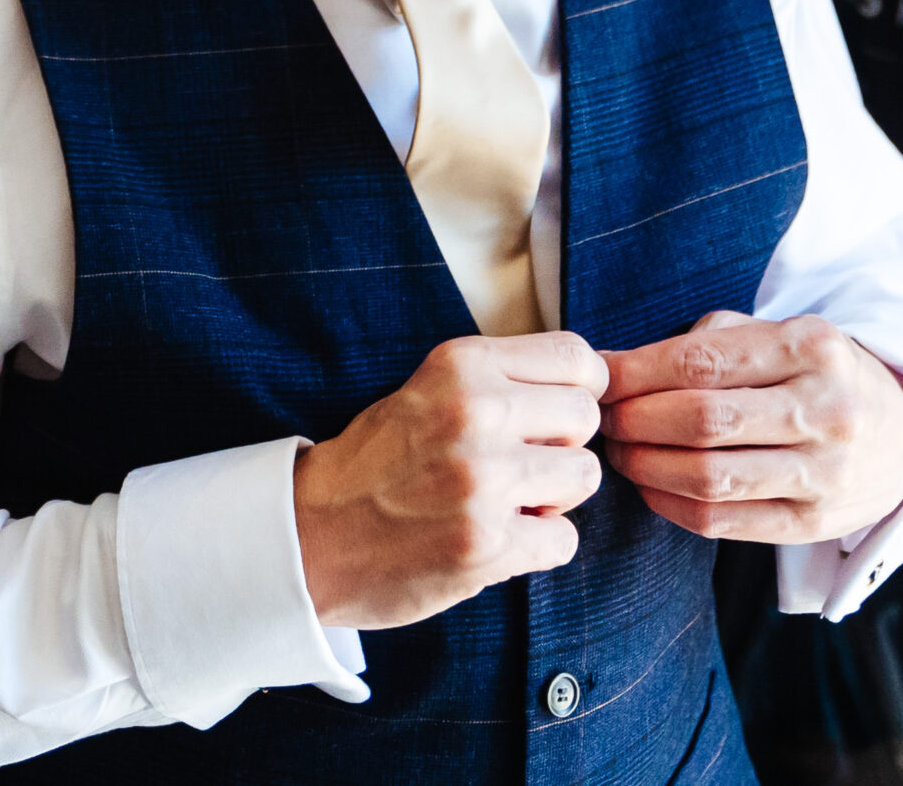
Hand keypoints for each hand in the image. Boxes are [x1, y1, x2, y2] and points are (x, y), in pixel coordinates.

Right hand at [293, 331, 607, 629]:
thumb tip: (591, 386)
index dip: (582, 388)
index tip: (561, 413)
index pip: (574, 356)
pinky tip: (499, 541)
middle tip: (525, 465)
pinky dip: (539, 547)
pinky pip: (565, 540)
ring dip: (556, 498)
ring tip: (510, 503)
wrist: (310, 533)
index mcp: (460, 364)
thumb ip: (500, 380)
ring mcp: (482, 480)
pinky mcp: (486, 544)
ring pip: (585, 477)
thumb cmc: (378, 462)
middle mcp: (474, 412)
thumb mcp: (430, 390)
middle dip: (565, 445)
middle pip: (587, 417)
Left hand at [598, 311, 902, 543]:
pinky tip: (650, 486)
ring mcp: (825, 473)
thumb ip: (708, 341)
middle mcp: (826, 410)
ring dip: (646, 466)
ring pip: (709, 478)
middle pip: (702, 420)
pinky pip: (721, 522)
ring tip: (622, 452)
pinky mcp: (815, 524)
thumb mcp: (779, 333)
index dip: (636, 373)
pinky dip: (669, 505)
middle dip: (635, 420)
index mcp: (813, 348)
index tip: (599, 377)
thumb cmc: (814, 374)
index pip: (702, 361)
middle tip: (605, 419)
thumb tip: (618, 366)